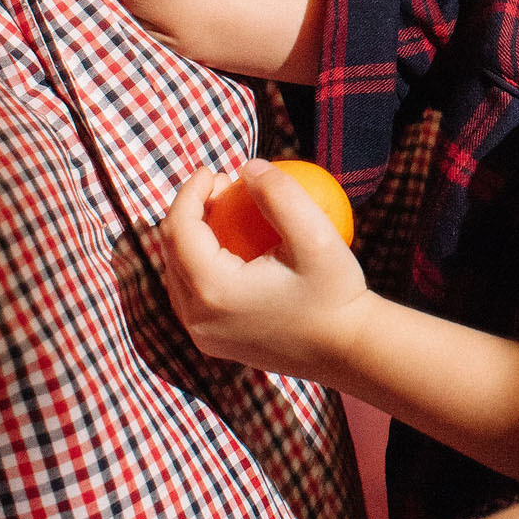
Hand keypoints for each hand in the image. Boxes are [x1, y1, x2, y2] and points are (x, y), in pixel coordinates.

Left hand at [160, 161, 373, 383]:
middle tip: (224, 186)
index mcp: (213, 291)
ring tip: (225, 211)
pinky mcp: (213, 342)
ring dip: (193, 236)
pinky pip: (192, 293)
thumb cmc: (336, 293)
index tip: (214, 170)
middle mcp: (197, 318)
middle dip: (190, 210)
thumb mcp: (316, 235)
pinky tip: (232, 244)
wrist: (347, 351)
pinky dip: (202, 262)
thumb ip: (280, 195)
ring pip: (177, 273)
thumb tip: (248, 167)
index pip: (180, 229)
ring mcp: (203, 335)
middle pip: (171, 250)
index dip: (190, 192)